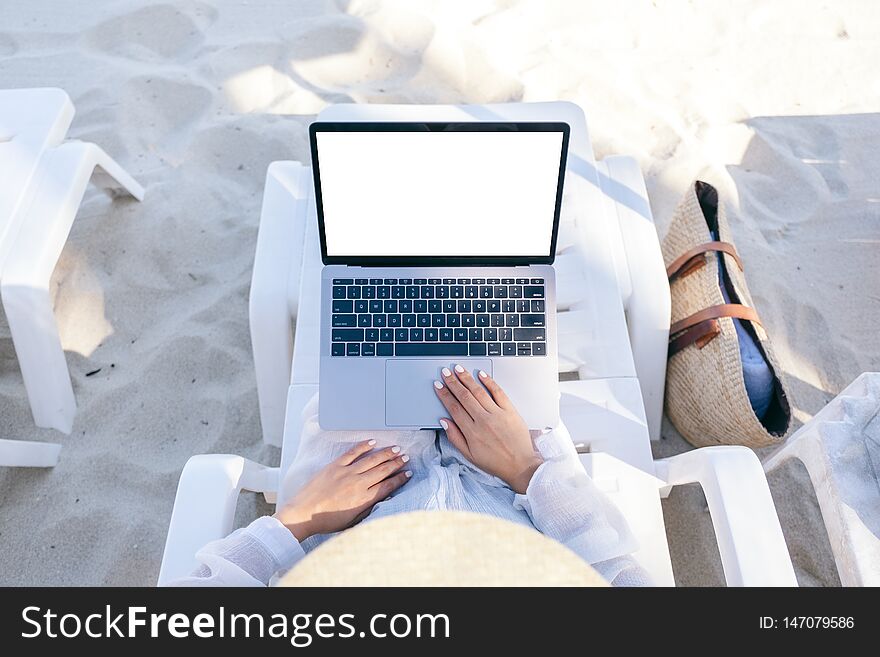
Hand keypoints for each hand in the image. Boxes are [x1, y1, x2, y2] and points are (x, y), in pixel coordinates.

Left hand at [274, 440, 410, 540]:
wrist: (303, 514)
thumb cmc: (325, 520)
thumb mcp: (351, 520)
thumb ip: (367, 509)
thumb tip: (380, 500)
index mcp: (363, 499)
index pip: (388, 485)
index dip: (400, 478)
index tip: (408, 473)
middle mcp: (358, 484)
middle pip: (383, 470)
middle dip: (397, 463)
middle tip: (406, 458)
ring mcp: (346, 473)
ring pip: (372, 460)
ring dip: (386, 453)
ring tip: (396, 449)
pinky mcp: (335, 466)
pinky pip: (353, 452)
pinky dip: (363, 446)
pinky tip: (373, 442)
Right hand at [434, 365, 542, 493]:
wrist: (520, 466)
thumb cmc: (495, 462)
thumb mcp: (469, 455)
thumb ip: (455, 437)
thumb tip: (444, 422)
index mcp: (472, 432)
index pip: (454, 407)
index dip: (444, 395)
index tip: (439, 386)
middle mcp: (483, 420)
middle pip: (464, 396)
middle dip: (453, 382)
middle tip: (446, 372)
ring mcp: (497, 414)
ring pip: (479, 391)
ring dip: (467, 378)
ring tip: (459, 369)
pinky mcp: (510, 411)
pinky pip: (498, 392)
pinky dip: (489, 382)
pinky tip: (481, 374)